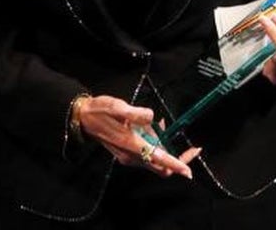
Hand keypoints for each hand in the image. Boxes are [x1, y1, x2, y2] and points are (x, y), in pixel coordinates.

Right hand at [75, 95, 199, 178]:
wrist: (83, 118)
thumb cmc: (100, 111)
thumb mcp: (117, 106)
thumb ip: (134, 113)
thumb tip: (151, 116)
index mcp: (131, 145)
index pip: (158, 160)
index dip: (175, 165)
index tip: (188, 170)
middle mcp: (131, 156)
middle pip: (160, 167)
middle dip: (178, 160)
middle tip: (191, 148)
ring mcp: (129, 156)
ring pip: (155, 160)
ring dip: (165, 148)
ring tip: (163, 125)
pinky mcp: (127, 154)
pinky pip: (147, 155)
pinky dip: (155, 145)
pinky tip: (153, 127)